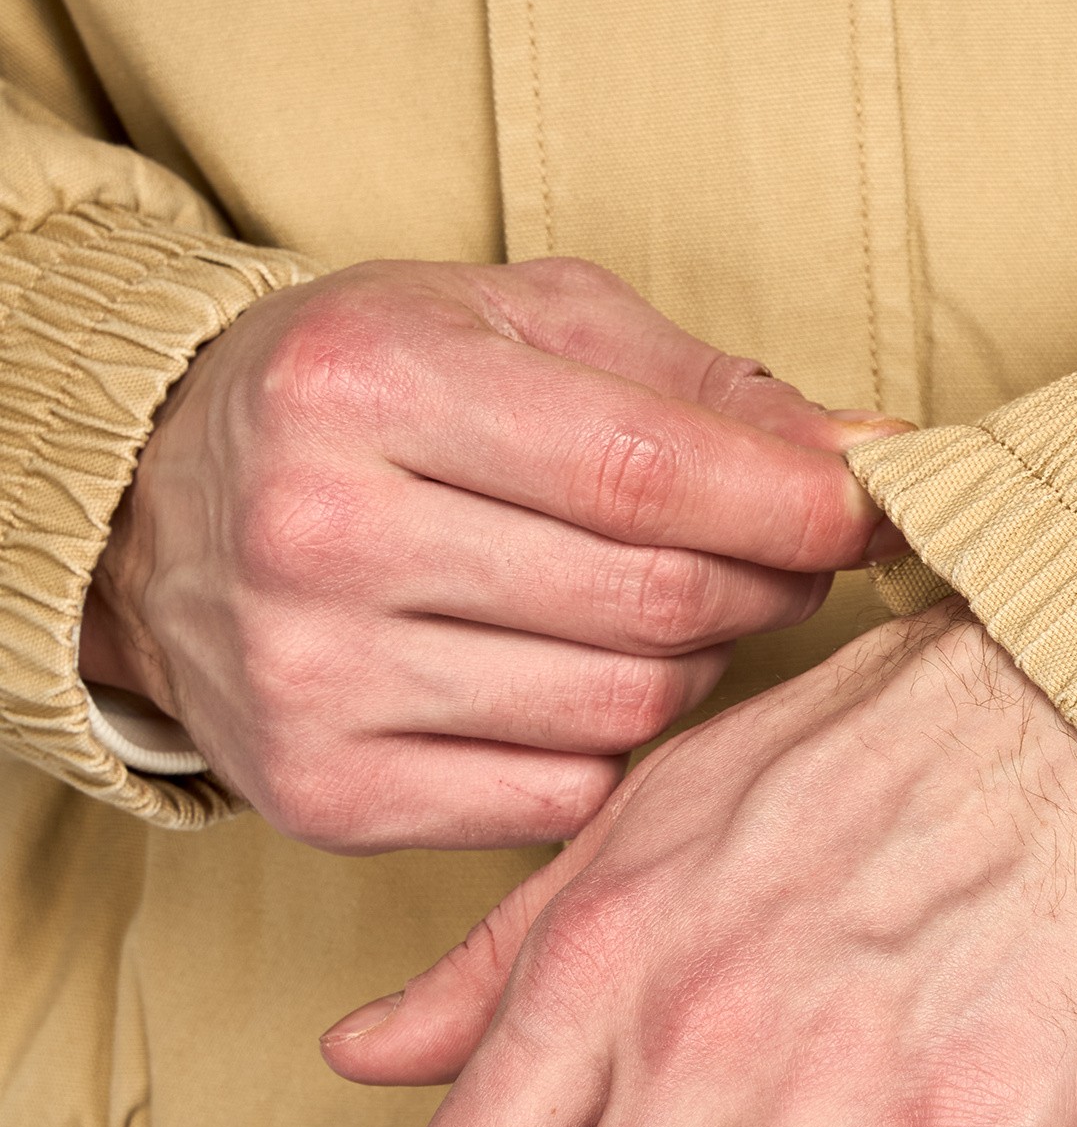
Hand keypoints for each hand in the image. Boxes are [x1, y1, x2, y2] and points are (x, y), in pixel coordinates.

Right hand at [81, 256, 897, 848]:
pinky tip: (579, 682)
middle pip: (651, 601)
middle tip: (788, 554)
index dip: (793, 499)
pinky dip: (609, 749)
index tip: (872, 505)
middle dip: (765, 580)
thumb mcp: (516, 325)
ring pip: (624, 709)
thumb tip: (875, 457)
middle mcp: (319, 536)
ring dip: (693, 665)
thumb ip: (700, 387)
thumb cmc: (369, 394)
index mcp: (366, 383)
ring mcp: (312, 682)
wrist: (151, 514)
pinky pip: (561, 801)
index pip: (645, 470)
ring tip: (669, 607)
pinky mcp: (321, 798)